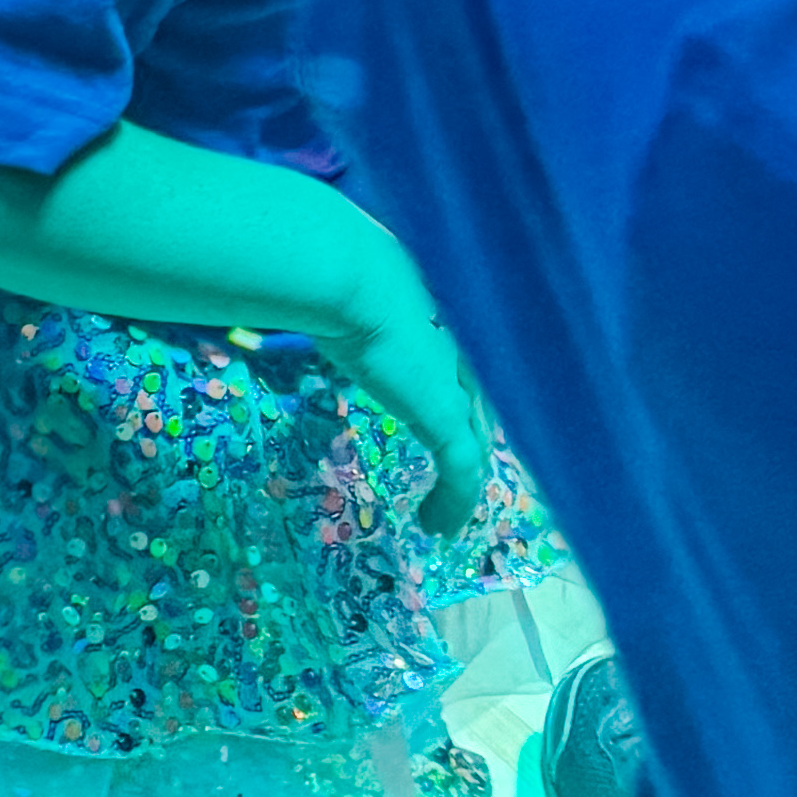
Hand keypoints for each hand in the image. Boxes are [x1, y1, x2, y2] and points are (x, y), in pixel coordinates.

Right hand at [331, 276, 495, 541]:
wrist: (350, 277)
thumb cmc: (338, 272)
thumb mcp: (348, 289)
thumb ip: (348, 304)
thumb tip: (320, 303)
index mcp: (436, 317)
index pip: (458, 367)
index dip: (456, 395)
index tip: (445, 416)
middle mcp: (456, 350)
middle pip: (476, 407)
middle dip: (470, 441)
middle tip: (455, 474)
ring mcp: (455, 385)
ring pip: (473, 443)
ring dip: (461, 483)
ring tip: (443, 513)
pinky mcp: (447, 418)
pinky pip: (461, 473)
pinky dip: (453, 502)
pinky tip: (436, 525)